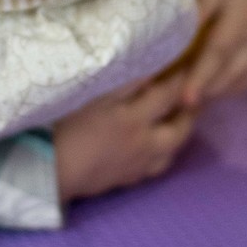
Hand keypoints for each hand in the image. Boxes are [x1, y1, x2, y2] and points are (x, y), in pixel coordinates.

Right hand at [54, 72, 196, 203]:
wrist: (51, 169)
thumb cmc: (66, 126)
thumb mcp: (92, 96)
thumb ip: (124, 83)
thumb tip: (149, 70)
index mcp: (134, 118)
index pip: (168, 95)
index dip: (180, 80)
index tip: (188, 66)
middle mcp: (144, 143)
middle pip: (180, 129)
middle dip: (190, 112)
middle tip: (194, 97)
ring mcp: (138, 164)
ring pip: (172, 151)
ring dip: (180, 134)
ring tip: (179, 120)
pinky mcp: (128, 179)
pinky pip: (156, 167)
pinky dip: (163, 154)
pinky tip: (157, 147)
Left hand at [183, 0, 246, 106]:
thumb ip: (197, 9)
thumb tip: (176, 35)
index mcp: (238, 26)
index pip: (214, 60)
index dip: (198, 81)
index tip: (184, 101)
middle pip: (229, 76)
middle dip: (206, 91)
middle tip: (179, 102)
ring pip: (244, 79)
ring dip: (222, 90)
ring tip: (198, 96)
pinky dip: (240, 84)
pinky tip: (224, 84)